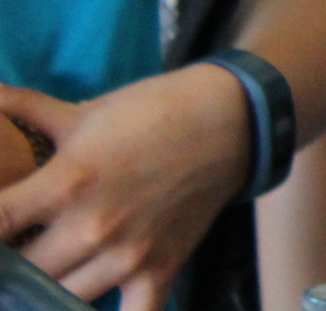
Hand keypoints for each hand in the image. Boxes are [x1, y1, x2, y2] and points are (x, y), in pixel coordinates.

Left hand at [0, 68, 251, 309]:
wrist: (229, 120)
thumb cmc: (151, 111)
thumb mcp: (83, 110)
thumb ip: (26, 109)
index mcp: (66, 182)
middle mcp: (92, 227)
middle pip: (19, 273)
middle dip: (10, 263)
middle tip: (18, 245)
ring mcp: (127, 255)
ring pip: (59, 298)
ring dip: (46, 287)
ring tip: (48, 266)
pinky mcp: (159, 269)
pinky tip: (94, 298)